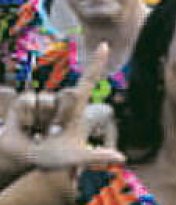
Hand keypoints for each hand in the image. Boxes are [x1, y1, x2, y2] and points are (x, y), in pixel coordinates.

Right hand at [0, 45, 122, 171]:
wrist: (23, 159)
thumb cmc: (52, 158)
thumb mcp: (76, 157)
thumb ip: (97, 156)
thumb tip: (122, 157)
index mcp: (77, 108)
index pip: (89, 80)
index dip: (96, 62)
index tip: (104, 44)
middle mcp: (60, 99)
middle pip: (68, 94)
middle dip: (61, 114)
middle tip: (54, 131)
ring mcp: (42, 98)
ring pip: (45, 101)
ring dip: (41, 121)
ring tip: (39, 131)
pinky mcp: (23, 101)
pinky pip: (27, 103)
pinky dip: (27, 119)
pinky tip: (25, 127)